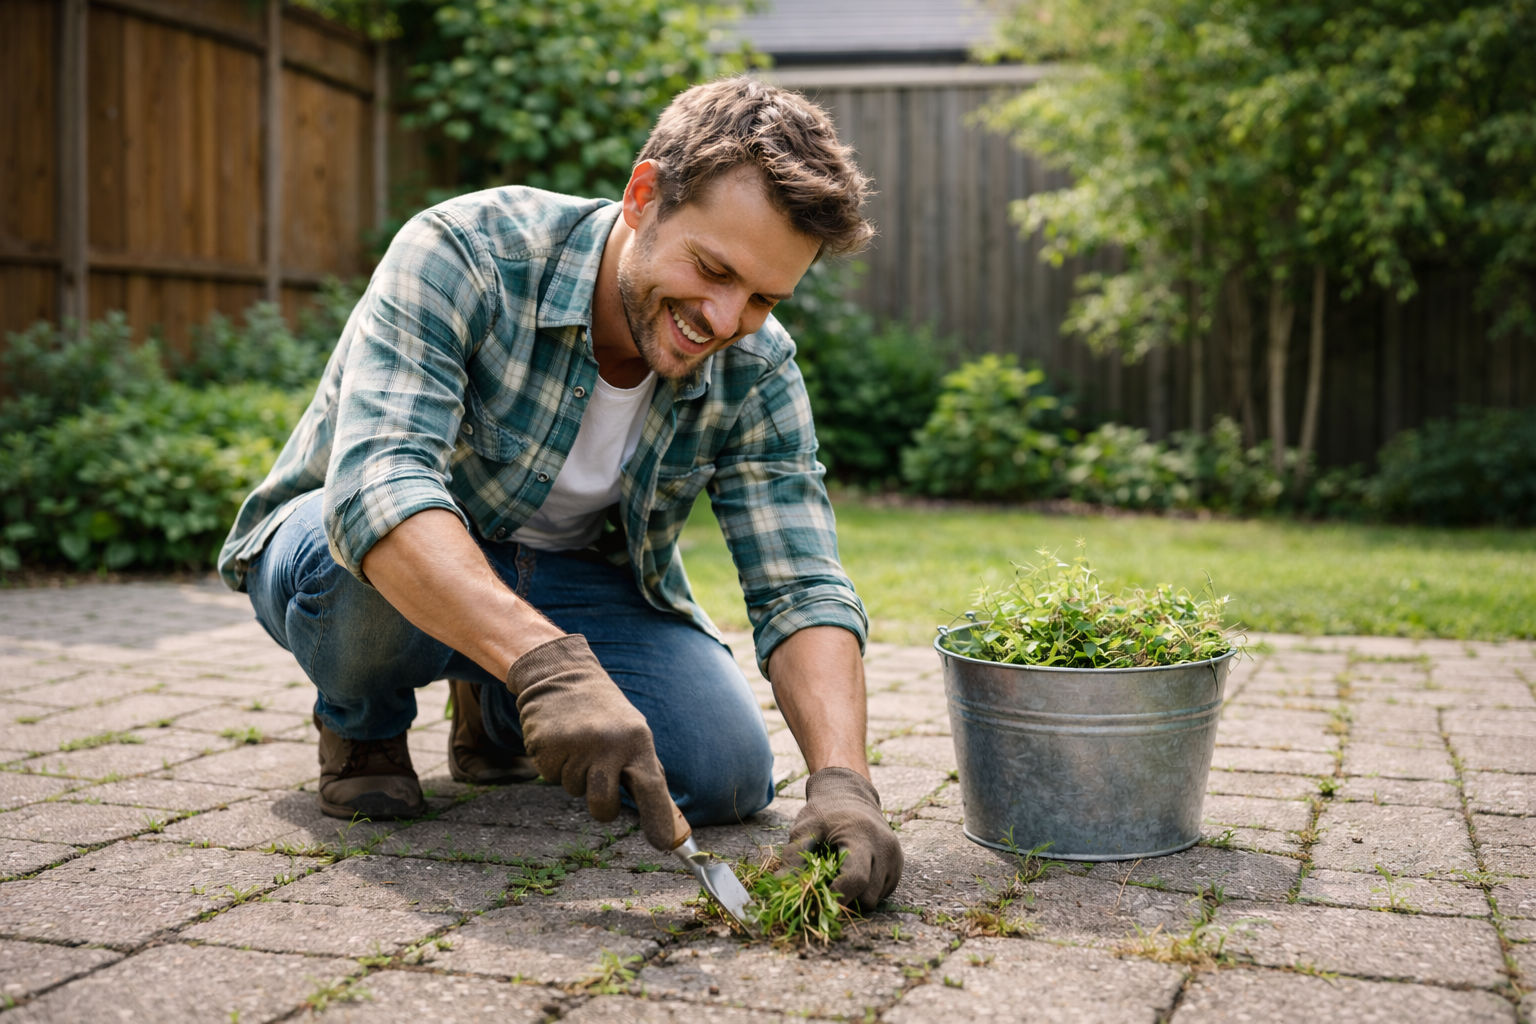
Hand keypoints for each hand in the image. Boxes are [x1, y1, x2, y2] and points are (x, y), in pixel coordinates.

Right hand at [507, 634, 675, 849]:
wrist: (562, 675)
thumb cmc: (605, 715)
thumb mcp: (634, 734)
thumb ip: (646, 774)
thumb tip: (669, 822)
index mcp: (637, 740)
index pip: (651, 787)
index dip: (658, 819)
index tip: (664, 844)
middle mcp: (609, 743)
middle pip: (604, 806)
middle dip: (602, 808)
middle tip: (598, 783)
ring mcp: (576, 744)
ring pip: (573, 791)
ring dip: (575, 776)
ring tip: (579, 744)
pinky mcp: (546, 744)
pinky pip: (550, 776)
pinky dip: (554, 765)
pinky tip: (560, 740)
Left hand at [784, 767, 902, 908]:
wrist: (850, 795)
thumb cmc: (824, 813)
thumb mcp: (805, 828)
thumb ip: (794, 855)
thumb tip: (780, 883)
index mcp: (861, 836)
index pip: (856, 879)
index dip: (838, 897)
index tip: (820, 903)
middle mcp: (884, 847)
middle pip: (867, 896)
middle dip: (845, 900)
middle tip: (826, 889)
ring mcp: (895, 857)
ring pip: (875, 899)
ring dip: (856, 897)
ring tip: (839, 878)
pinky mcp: (898, 866)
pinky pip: (882, 893)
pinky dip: (866, 891)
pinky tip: (853, 874)